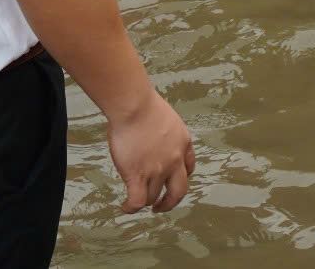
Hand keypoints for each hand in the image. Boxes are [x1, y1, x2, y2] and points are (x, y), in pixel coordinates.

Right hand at [105, 89, 194, 214]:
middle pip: (179, 191)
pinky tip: (125, 208)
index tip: (171, 181)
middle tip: (161, 206)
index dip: (180, 178)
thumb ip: (165, 134)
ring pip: (153, 197)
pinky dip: (131, 208)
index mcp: (183, 144)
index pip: (189, 168)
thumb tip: (154, 139)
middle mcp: (174, 160)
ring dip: (145, 201)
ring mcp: (157, 170)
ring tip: (134, 202)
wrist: (135, 106)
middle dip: (170, 202)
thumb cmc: (144, 105)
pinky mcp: (138, 175)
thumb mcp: (168, 119)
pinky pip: (137, 201)